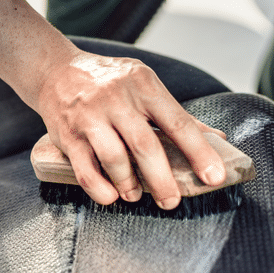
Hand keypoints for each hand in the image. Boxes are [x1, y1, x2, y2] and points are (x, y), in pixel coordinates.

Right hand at [37, 51, 226, 208]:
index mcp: (144, 85)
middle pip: (145, 145)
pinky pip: (84, 169)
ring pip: (113, 158)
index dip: (199, 152)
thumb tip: (218, 139)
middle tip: (172, 201)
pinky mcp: (68, 135)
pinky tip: (110, 196)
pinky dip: (99, 188)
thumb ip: (178, 115)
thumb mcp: (145, 86)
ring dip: (128, 184)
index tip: (214, 177)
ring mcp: (90, 117)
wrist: (55, 71)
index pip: (178, 122)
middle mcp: (117, 99)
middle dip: (162, 179)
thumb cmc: (109, 82)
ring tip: (135, 195)